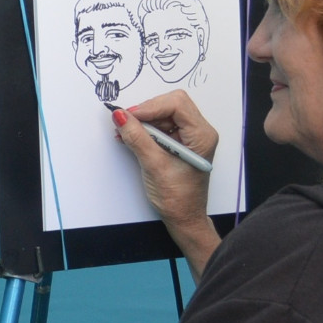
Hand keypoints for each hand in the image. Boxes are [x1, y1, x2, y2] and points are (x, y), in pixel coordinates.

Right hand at [113, 90, 220, 275]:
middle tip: (126, 122)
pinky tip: (131, 136)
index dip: (151, 106)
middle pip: (172, 104)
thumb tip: (120, 115)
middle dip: (147, 111)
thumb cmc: (177, 198)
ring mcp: (190, 136)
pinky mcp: (180, 142)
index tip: (129, 116)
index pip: (177, 104)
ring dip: (144, 120)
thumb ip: (137, 138)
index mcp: (202, 136)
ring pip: (165, 113)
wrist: (184, 218)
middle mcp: (199, 131)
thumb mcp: (154, 166)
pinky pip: (162, 125)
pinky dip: (146, 129)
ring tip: (125, 132)